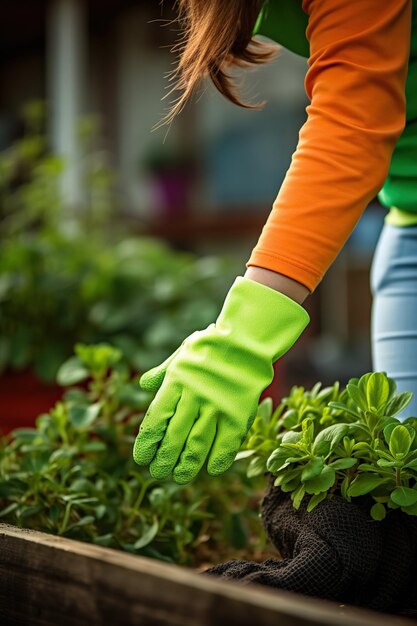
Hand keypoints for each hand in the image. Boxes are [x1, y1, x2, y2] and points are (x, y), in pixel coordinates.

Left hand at [133, 277, 309, 483]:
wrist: (246, 340)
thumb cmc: (211, 347)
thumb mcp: (182, 354)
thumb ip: (163, 373)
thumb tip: (143, 385)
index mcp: (177, 381)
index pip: (157, 418)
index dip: (148, 441)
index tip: (141, 458)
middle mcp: (195, 396)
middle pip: (175, 436)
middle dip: (164, 458)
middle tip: (158, 472)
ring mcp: (217, 406)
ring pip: (198, 443)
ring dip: (187, 464)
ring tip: (179, 476)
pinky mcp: (238, 414)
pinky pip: (226, 443)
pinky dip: (218, 459)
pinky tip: (211, 469)